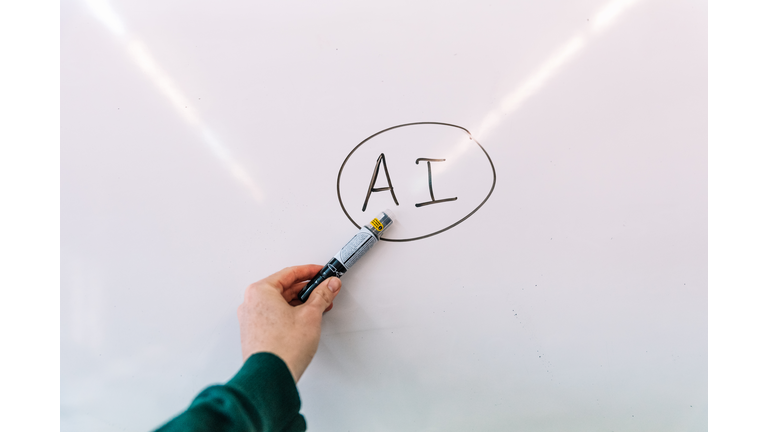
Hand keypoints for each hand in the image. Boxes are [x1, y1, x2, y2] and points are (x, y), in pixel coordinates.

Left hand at [237, 265, 341, 381]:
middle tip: (324, 290)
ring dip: (300, 303)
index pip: (289, 273)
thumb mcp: (310, 315)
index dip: (310, 272)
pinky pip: (274, 316)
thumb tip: (328, 286)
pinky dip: (290, 314)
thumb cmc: (282, 348)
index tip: (322, 272)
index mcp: (260, 291)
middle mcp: (251, 303)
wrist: (270, 377)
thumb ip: (322, 295)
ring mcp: (251, 319)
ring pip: (279, 303)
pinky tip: (305, 321)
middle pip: (284, 288)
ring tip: (319, 307)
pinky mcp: (255, 333)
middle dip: (307, 290)